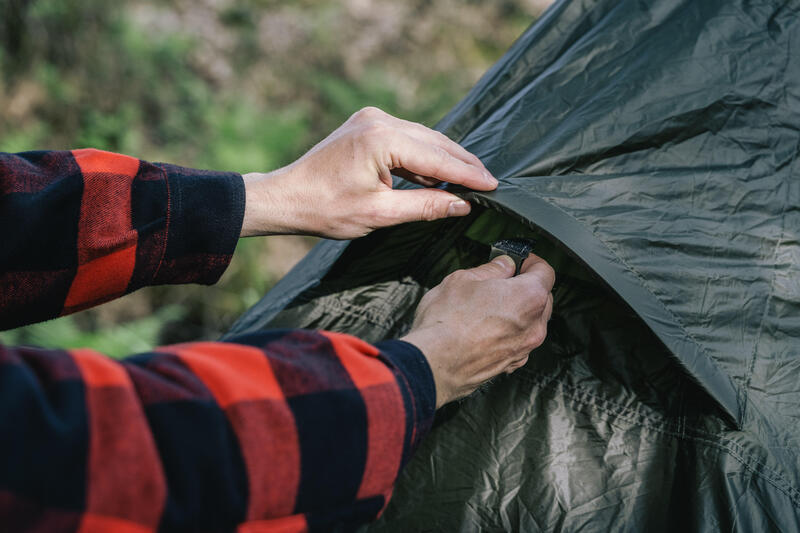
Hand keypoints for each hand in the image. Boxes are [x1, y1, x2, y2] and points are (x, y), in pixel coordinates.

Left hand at [240, 106, 497, 238]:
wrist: (286, 198)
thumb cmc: (326, 209)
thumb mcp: (380, 214)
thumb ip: (425, 205)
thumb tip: (462, 204)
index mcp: (382, 139)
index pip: (437, 158)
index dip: (467, 174)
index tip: (493, 185)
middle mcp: (378, 120)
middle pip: (434, 142)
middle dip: (462, 163)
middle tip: (489, 181)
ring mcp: (371, 119)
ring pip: (422, 138)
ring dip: (444, 159)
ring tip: (470, 179)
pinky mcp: (366, 124)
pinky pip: (406, 138)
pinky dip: (423, 156)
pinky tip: (437, 174)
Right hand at [401, 254, 554, 407]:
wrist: (433, 364)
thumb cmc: (446, 324)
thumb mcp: (463, 279)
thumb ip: (491, 270)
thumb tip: (503, 265)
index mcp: (528, 297)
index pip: (545, 272)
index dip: (531, 262)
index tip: (518, 261)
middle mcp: (533, 325)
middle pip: (542, 298)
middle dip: (526, 287)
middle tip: (501, 281)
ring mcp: (523, 348)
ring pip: (531, 322)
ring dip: (518, 312)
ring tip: (488, 306)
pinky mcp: (511, 364)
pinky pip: (518, 342)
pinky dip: (509, 333)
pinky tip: (485, 328)